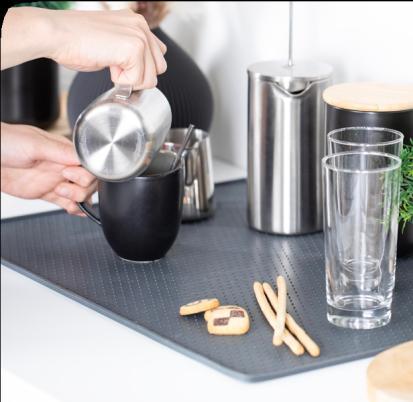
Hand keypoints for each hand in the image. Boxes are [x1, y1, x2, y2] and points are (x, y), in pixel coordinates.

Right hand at [1, 7, 166, 89]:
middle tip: (114, 66)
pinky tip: (107, 66)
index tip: (118, 64)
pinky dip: (121, 81)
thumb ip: (129, 51)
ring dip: (130, 80)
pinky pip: (137, 81)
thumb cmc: (75, 40)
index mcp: (137, 23)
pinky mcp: (134, 48)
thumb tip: (140, 69)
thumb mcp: (111, 41)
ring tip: (110, 64)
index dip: (140, 68)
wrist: (56, 34)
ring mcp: (139, 36)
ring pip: (150, 78)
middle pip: (159, 69)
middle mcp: (142, 26)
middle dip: (138, 76)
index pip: (157, 56)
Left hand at [1, 123, 96, 214]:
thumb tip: (82, 158)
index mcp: (63, 151)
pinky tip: (75, 210)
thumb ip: (60, 152)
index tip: (69, 174)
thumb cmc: (5, 142)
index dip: (84, 173)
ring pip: (80, 194)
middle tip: (62, 185)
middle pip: (88, 182)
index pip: (88, 165)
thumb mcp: (34, 143)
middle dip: (81, 188)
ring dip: (77, 199)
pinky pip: (66, 203)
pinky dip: (75, 209)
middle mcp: (62, 165)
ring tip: (62, 195)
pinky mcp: (46, 192)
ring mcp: (55, 180)